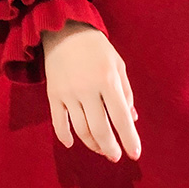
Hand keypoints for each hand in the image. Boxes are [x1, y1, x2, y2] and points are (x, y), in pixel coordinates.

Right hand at [41, 20, 140, 162]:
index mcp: (108, 81)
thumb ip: (126, 93)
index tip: (135, 155)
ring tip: (101, 149)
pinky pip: (58, 122)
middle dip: (110, 148)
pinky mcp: (53, 95)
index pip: (121, 117)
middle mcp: (88, 90)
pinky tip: (72, 144)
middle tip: (115, 156)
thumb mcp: (118, 65)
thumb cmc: (97, 48)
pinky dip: (65, 136)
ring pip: (81, 129)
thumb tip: (131, 120)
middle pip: (100, 129)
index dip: (129, 139)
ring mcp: (68, 94)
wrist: (64, 31)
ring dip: (92, 144)